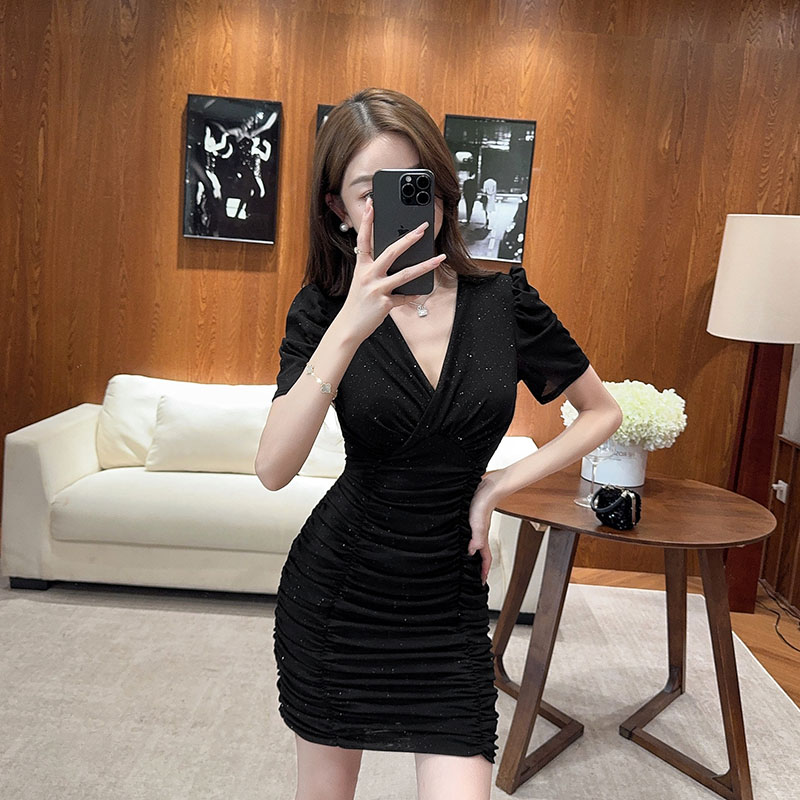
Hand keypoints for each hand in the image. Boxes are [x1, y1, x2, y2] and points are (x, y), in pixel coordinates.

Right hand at [337, 196, 445, 343]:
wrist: (349, 327)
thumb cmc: (357, 303)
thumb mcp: (362, 281)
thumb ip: (375, 269)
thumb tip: (396, 260)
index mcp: (361, 267)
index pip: (364, 239)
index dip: (367, 220)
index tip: (372, 204)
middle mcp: (368, 275)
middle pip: (391, 252)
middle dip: (409, 238)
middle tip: (423, 228)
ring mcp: (377, 289)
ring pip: (405, 274)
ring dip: (425, 265)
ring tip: (439, 258)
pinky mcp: (385, 304)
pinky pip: (404, 297)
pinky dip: (413, 294)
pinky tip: (421, 291)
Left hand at [466, 475, 500, 585]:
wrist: (487, 487)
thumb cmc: (483, 503)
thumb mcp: (477, 523)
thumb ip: (476, 538)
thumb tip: (472, 552)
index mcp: (482, 537)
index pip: (484, 558)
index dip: (483, 571)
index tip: (481, 583)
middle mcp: (479, 534)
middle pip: (480, 554)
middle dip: (478, 566)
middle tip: (474, 576)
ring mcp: (476, 527)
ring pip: (475, 544)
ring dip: (472, 554)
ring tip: (467, 561)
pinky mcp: (472, 519)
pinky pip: (471, 535)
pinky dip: (468, 541)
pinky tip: (462, 539)